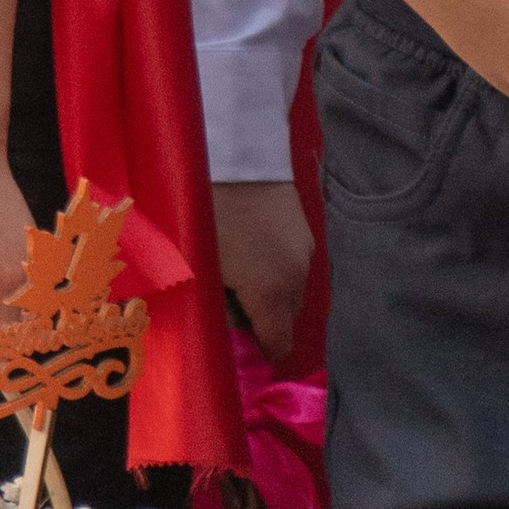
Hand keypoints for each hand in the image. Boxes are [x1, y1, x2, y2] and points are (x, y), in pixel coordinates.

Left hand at [214, 178, 314, 362]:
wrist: (237, 153)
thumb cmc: (209, 212)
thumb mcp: (202, 265)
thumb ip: (215, 307)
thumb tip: (226, 329)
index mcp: (271, 292)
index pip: (278, 345)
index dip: (261, 354)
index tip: (239, 350)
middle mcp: (297, 276)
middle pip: (286, 318)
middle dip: (263, 321)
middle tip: (230, 306)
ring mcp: (305, 250)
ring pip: (291, 290)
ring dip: (270, 293)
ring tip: (238, 273)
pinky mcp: (304, 228)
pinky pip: (293, 265)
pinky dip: (277, 268)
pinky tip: (251, 248)